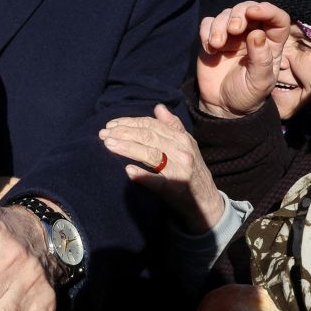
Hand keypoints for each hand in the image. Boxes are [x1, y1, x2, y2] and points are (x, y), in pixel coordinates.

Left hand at [101, 104, 224, 232]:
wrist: (207, 203)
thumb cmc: (193, 172)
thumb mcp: (187, 146)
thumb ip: (173, 126)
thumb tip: (158, 107)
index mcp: (182, 139)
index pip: (152, 125)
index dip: (130, 123)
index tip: (111, 125)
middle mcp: (181, 151)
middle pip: (148, 137)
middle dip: (123, 133)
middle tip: (103, 134)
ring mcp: (180, 170)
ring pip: (150, 154)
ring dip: (127, 148)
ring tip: (108, 145)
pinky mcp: (176, 189)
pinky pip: (158, 182)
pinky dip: (143, 176)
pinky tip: (128, 171)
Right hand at [196, 1, 291, 118]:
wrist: (223, 105)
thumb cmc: (247, 94)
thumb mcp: (260, 82)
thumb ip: (261, 59)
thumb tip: (257, 34)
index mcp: (271, 43)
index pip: (277, 18)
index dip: (268, 10)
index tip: (253, 12)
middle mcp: (253, 34)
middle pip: (248, 8)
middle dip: (239, 14)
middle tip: (233, 29)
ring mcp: (232, 36)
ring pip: (226, 14)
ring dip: (219, 25)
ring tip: (216, 44)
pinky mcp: (213, 39)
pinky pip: (208, 23)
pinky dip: (206, 31)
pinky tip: (210, 49)